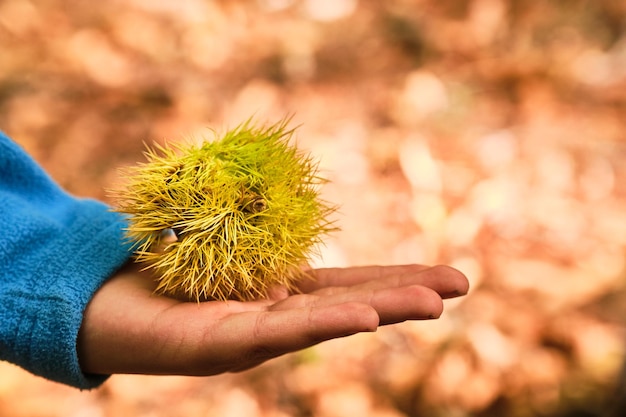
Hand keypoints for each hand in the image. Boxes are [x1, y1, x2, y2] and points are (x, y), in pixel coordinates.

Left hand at [77, 263, 468, 375]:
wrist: (103, 301)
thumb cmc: (162, 266)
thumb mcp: (222, 238)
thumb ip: (258, 225)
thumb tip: (284, 183)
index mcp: (282, 292)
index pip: (348, 284)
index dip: (395, 278)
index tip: (444, 274)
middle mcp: (277, 317)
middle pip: (351, 303)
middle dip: (405, 295)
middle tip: (461, 286)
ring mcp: (253, 336)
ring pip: (325, 322)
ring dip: (381, 310)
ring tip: (431, 302)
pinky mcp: (221, 346)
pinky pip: (277, 333)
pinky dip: (323, 323)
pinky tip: (363, 317)